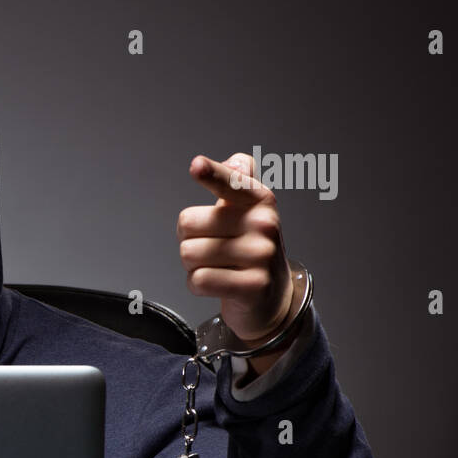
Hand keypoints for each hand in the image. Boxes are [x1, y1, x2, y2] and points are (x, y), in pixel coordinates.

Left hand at [178, 153, 295, 377]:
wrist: (270, 294)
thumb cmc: (248, 246)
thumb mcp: (246, 210)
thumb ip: (236, 180)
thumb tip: (235, 163)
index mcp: (259, 200)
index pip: (231, 182)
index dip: (212, 174)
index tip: (197, 165)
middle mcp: (264, 224)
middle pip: (187, 224)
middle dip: (190, 240)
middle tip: (214, 248)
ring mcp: (261, 256)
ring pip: (189, 254)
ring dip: (193, 265)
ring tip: (218, 266)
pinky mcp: (253, 286)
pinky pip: (198, 280)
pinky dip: (197, 285)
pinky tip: (218, 283)